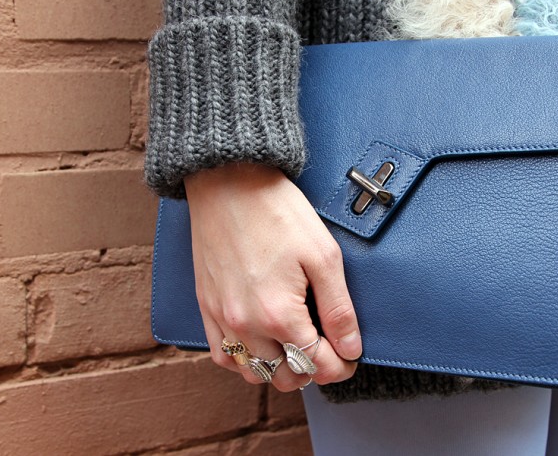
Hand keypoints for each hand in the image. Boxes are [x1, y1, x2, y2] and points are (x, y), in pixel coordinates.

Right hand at [183, 162, 361, 390]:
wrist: (229, 181)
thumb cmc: (278, 211)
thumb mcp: (324, 256)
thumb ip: (338, 309)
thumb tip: (350, 348)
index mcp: (279, 314)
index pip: (317, 365)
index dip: (341, 366)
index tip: (350, 356)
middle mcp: (246, 324)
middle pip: (285, 376)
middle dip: (313, 368)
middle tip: (328, 348)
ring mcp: (222, 318)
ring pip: (253, 373)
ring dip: (279, 368)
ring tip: (297, 345)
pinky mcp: (207, 307)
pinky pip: (222, 356)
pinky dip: (245, 361)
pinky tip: (262, 343)